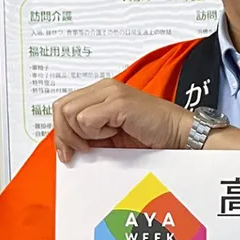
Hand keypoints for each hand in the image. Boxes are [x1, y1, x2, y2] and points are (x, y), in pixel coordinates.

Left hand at [53, 79, 192, 162]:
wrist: (178, 134)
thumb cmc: (152, 135)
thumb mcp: (111, 136)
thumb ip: (89, 134)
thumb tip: (67, 145)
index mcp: (101, 92)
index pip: (63, 106)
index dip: (61, 131)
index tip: (68, 151)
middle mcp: (104, 88)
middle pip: (61, 108)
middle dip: (66, 135)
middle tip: (83, 149)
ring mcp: (110, 93)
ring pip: (71, 113)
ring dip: (84, 133)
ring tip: (107, 138)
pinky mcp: (118, 103)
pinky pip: (86, 119)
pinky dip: (96, 133)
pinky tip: (114, 134)